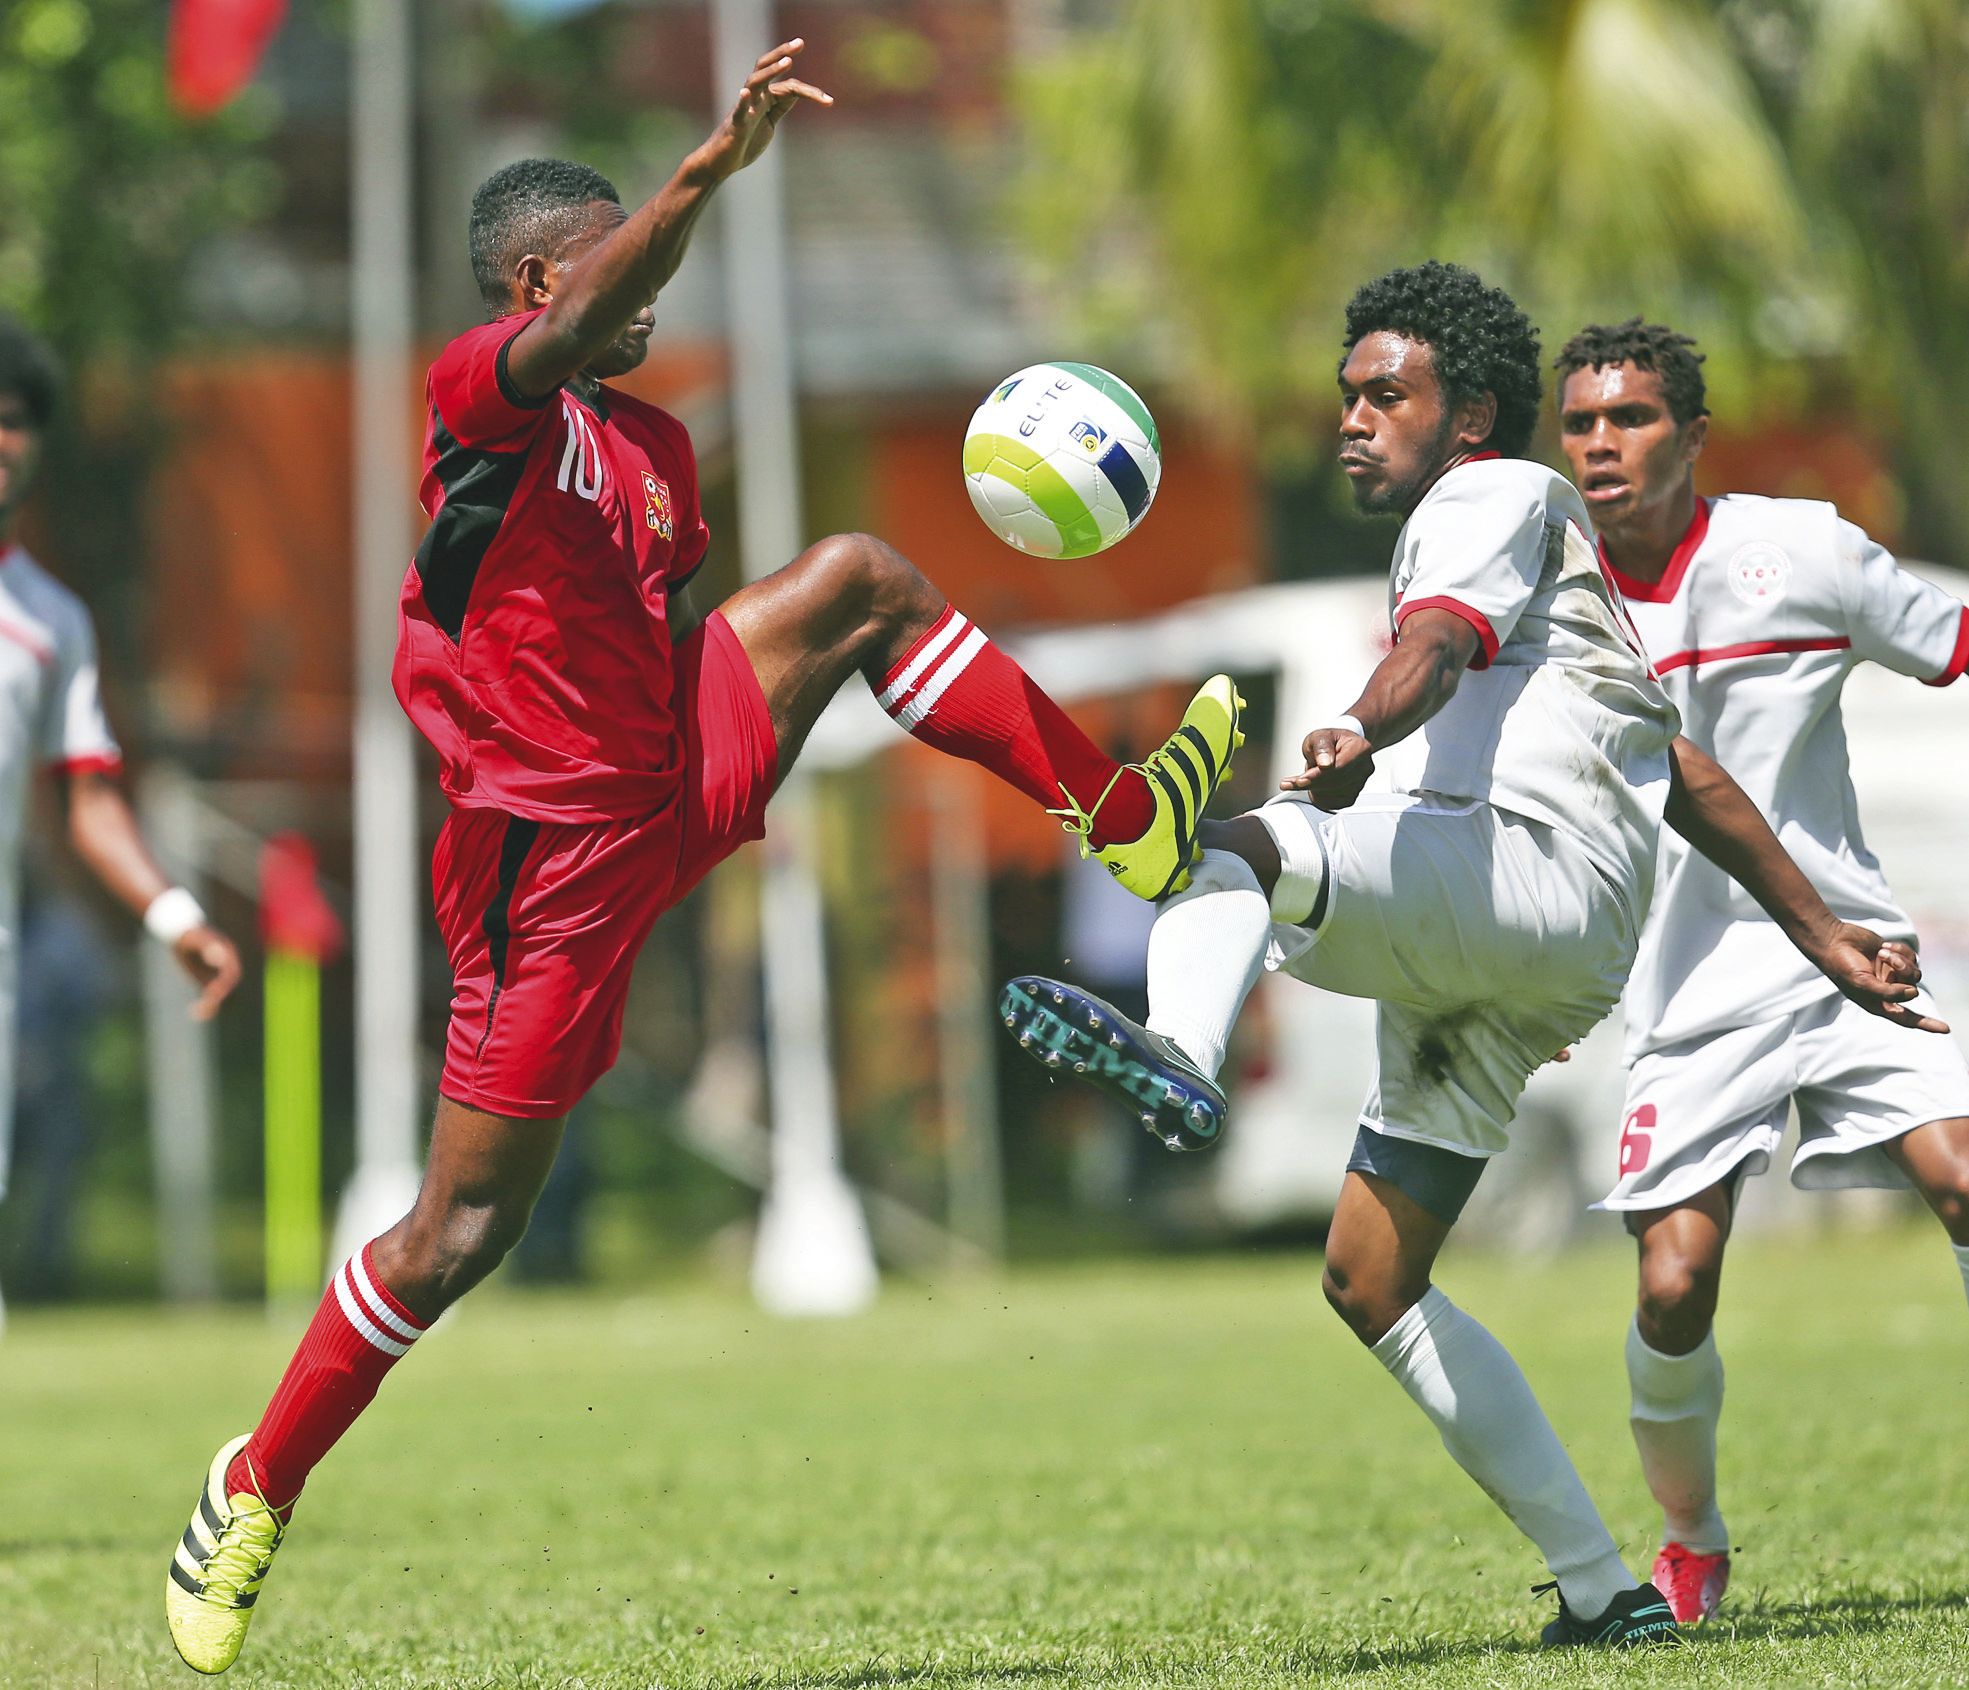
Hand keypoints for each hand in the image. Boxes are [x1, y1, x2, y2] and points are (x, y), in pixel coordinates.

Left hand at [173, 925, 241, 1020]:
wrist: (179, 934)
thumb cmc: (187, 935)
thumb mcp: (195, 940)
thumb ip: (208, 948)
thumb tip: (220, 960)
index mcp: (228, 954)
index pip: (231, 973)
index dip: (224, 985)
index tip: (211, 994)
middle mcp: (227, 965)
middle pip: (227, 986)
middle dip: (217, 998)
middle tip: (203, 1008)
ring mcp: (219, 973)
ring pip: (220, 993)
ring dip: (211, 1005)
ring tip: (197, 1014)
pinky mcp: (210, 980)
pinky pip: (211, 995)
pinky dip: (205, 1004)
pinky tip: (194, 1011)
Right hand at [712, 38, 832, 174]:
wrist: (723, 160)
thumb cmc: (746, 139)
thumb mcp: (769, 121)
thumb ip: (780, 105)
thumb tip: (796, 92)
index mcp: (765, 97)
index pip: (789, 86)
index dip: (810, 91)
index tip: (829, 101)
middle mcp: (755, 97)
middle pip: (766, 68)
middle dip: (782, 54)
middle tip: (799, 43)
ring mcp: (744, 108)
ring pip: (755, 82)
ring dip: (771, 71)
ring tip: (787, 61)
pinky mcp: (736, 125)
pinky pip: (738, 110)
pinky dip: (743, 101)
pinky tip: (746, 92)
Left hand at [1280, 727, 1374, 810]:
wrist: (1339, 748)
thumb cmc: (1331, 741)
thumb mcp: (1320, 736)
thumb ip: (1321, 747)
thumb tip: (1325, 763)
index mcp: (1360, 748)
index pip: (1339, 767)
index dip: (1319, 775)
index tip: (1301, 780)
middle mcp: (1364, 767)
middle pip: (1336, 783)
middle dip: (1312, 783)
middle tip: (1292, 782)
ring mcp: (1360, 783)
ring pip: (1334, 795)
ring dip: (1315, 789)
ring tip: (1307, 777)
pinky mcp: (1352, 796)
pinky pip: (1333, 804)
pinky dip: (1320, 798)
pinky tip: (1314, 787)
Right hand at [1815, 924, 1948, 1032]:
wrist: (1834, 940)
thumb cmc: (1842, 966)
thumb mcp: (1862, 983)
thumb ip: (1888, 993)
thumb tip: (1914, 993)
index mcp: (1877, 1003)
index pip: (1906, 1018)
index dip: (1926, 1024)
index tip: (1945, 1029)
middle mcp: (1887, 990)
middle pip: (1913, 989)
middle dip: (1903, 973)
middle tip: (1886, 959)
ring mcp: (1891, 974)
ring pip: (1914, 972)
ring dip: (1901, 960)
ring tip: (1883, 952)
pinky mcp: (1894, 958)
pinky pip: (1911, 957)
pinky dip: (1901, 950)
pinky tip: (1885, 945)